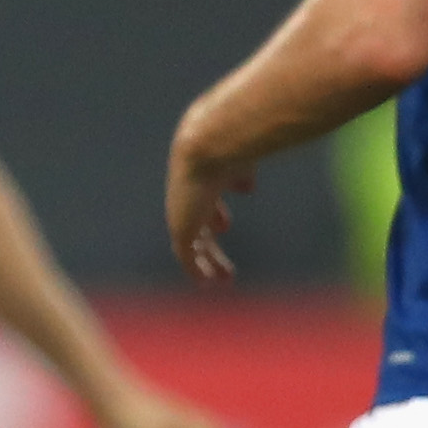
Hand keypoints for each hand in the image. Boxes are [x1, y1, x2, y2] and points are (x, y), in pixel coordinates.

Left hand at [166, 129, 250, 283]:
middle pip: (198, 225)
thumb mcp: (241, 157)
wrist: (207, 145)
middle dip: (210, 241)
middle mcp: (188, 196)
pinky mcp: (181, 229)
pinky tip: (207, 283)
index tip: (224, 226)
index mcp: (200, 177)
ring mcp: (183, 213)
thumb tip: (246, 189)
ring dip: (210, 261)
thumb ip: (242, 172)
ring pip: (195, 244)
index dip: (214, 214)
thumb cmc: (231, 144)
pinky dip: (196, 270)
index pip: (204, 201)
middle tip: (223, 258)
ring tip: (225, 279)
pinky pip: (187, 256)